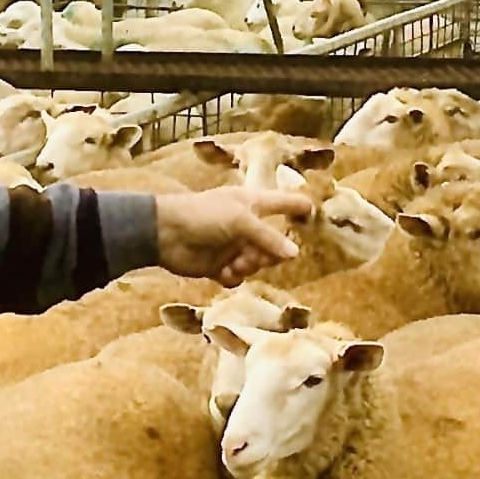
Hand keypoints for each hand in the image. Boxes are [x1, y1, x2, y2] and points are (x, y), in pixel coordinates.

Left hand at [155, 187, 310, 286]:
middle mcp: (246, 225)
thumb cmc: (202, 216)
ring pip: (258, 264)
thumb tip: (294, 254)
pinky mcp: (220, 265)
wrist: (164, 233)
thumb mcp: (240, 221)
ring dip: (248, 266)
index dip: (301, 208)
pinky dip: (233, 276)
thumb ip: (268, 237)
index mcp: (253, 204)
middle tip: (253, 253)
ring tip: (233, 263)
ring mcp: (233, 246)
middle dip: (267, 254)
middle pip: (275, 245)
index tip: (316, 218)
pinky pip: (238, 277)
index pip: (285, 203)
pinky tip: (220, 272)